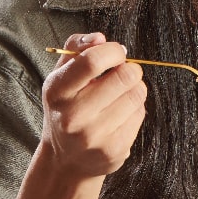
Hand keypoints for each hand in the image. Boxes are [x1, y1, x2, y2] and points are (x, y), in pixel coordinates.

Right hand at [40, 32, 146, 179]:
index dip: (113, 51)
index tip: (116, 54)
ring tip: (120, 95)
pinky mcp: (114, 150)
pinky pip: (141, 115)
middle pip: (124, 76)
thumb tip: (100, 38)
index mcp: (57, 91)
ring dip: (135, 89)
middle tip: (122, 74)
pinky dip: (136, 109)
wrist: (66, 159)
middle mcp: (73, 116)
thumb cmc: (67, 107)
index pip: (92, 61)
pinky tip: (120, 115)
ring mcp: (94, 136)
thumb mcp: (62, 75)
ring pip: (137, 94)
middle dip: (129, 69)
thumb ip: (77, 48)